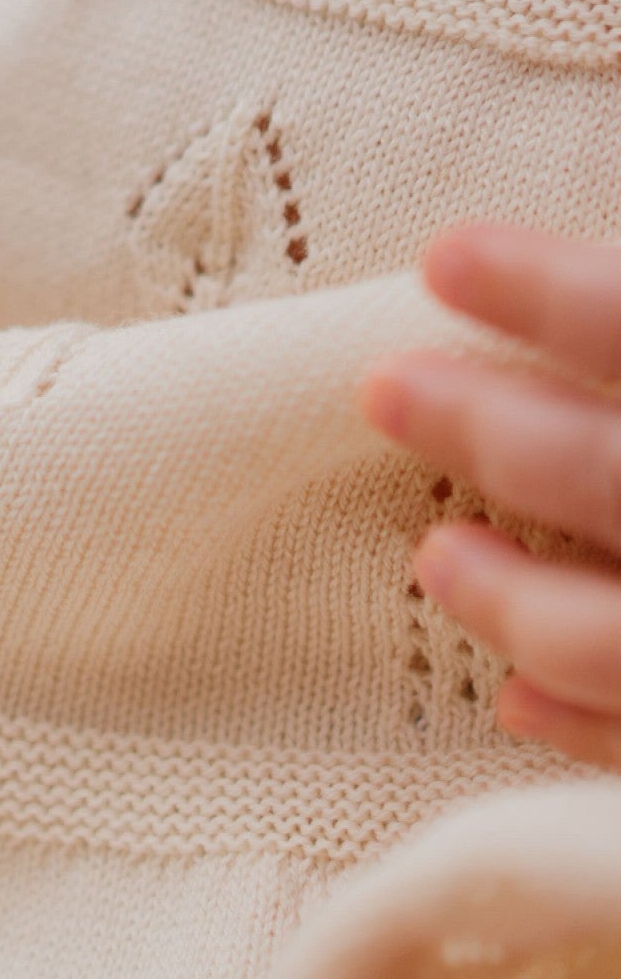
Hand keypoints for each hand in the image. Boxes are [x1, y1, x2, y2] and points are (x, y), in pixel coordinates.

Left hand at [363, 223, 620, 768]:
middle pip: (612, 473)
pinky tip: (513, 699)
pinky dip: (581, 724)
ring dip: (508, 598)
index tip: (443, 255)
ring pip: (610, 637)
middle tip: (380, 386)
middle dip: (488, 428)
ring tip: (434, 558)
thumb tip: (531, 283)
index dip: (551, 292)